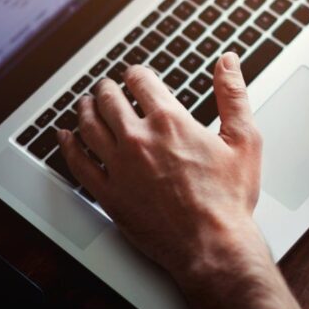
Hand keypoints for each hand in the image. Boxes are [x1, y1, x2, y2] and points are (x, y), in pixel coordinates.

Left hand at [55, 53, 264, 281]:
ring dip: (85, 109)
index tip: (135, 75)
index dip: (136, 74)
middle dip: (108, 88)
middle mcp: (139, 139)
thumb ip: (234, 95)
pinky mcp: (109, 195)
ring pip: (89, 126)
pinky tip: (65, 138)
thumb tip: (228, 62)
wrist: (212, 246)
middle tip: (107, 86)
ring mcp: (119, 167)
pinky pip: (78, 164)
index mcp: (170, 121)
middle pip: (110, 100)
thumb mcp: (244, 140)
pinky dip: (68, 146)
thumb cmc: (229, 198)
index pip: (141, 81)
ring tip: (86, 103)